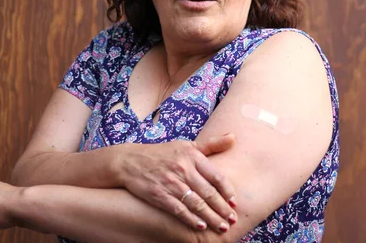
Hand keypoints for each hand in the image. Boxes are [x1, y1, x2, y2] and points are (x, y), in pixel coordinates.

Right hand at [118, 133, 237, 232]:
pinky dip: (190, 219)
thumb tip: (233, 137)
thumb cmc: (163, 153)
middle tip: (232, 220)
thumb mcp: (187, 145)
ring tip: (221, 226)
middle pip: (208, 192)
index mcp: (192, 156)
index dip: (228, 191)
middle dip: (222, 208)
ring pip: (196, 203)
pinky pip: (178, 209)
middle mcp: (183, 169)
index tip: (235, 203)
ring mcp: (170, 183)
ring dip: (211, 217)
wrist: (130, 161)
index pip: (216, 176)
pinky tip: (200, 226)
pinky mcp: (158, 194)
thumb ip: (211, 144)